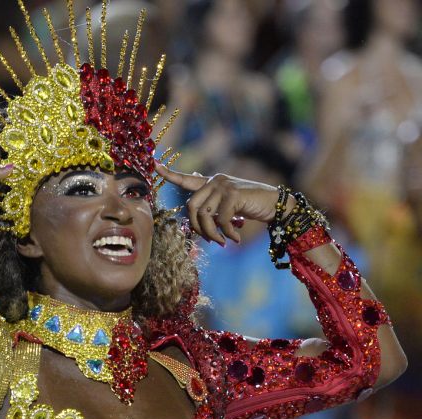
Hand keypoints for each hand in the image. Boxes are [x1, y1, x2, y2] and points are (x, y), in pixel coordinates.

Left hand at [153, 162, 292, 245]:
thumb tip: (192, 204)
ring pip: (204, 216)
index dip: (170, 174)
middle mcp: (215, 180)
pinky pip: (220, 220)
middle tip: (212, 240)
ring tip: (223, 241)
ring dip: (213, 234)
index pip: (187, 179)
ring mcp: (223, 185)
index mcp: (211, 183)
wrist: (275, 204)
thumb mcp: (227, 206)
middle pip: (191, 208)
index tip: (155, 165)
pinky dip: (227, 233)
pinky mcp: (233, 194)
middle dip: (199, 229)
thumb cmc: (250, 207)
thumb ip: (210, 204)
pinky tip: (234, 238)